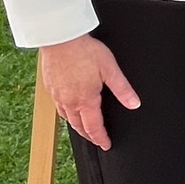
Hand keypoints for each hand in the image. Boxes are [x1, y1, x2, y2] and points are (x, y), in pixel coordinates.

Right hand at [37, 33, 139, 150]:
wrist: (60, 38)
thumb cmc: (84, 50)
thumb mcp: (110, 69)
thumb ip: (122, 88)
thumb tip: (134, 103)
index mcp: (85, 100)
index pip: (94, 127)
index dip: (101, 138)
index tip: (106, 144)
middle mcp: (69, 101)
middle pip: (79, 126)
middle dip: (89, 135)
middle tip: (96, 139)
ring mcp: (57, 95)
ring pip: (67, 118)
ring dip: (77, 126)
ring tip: (84, 128)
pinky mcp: (50, 86)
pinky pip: (58, 107)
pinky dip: (66, 113)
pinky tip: (69, 109)